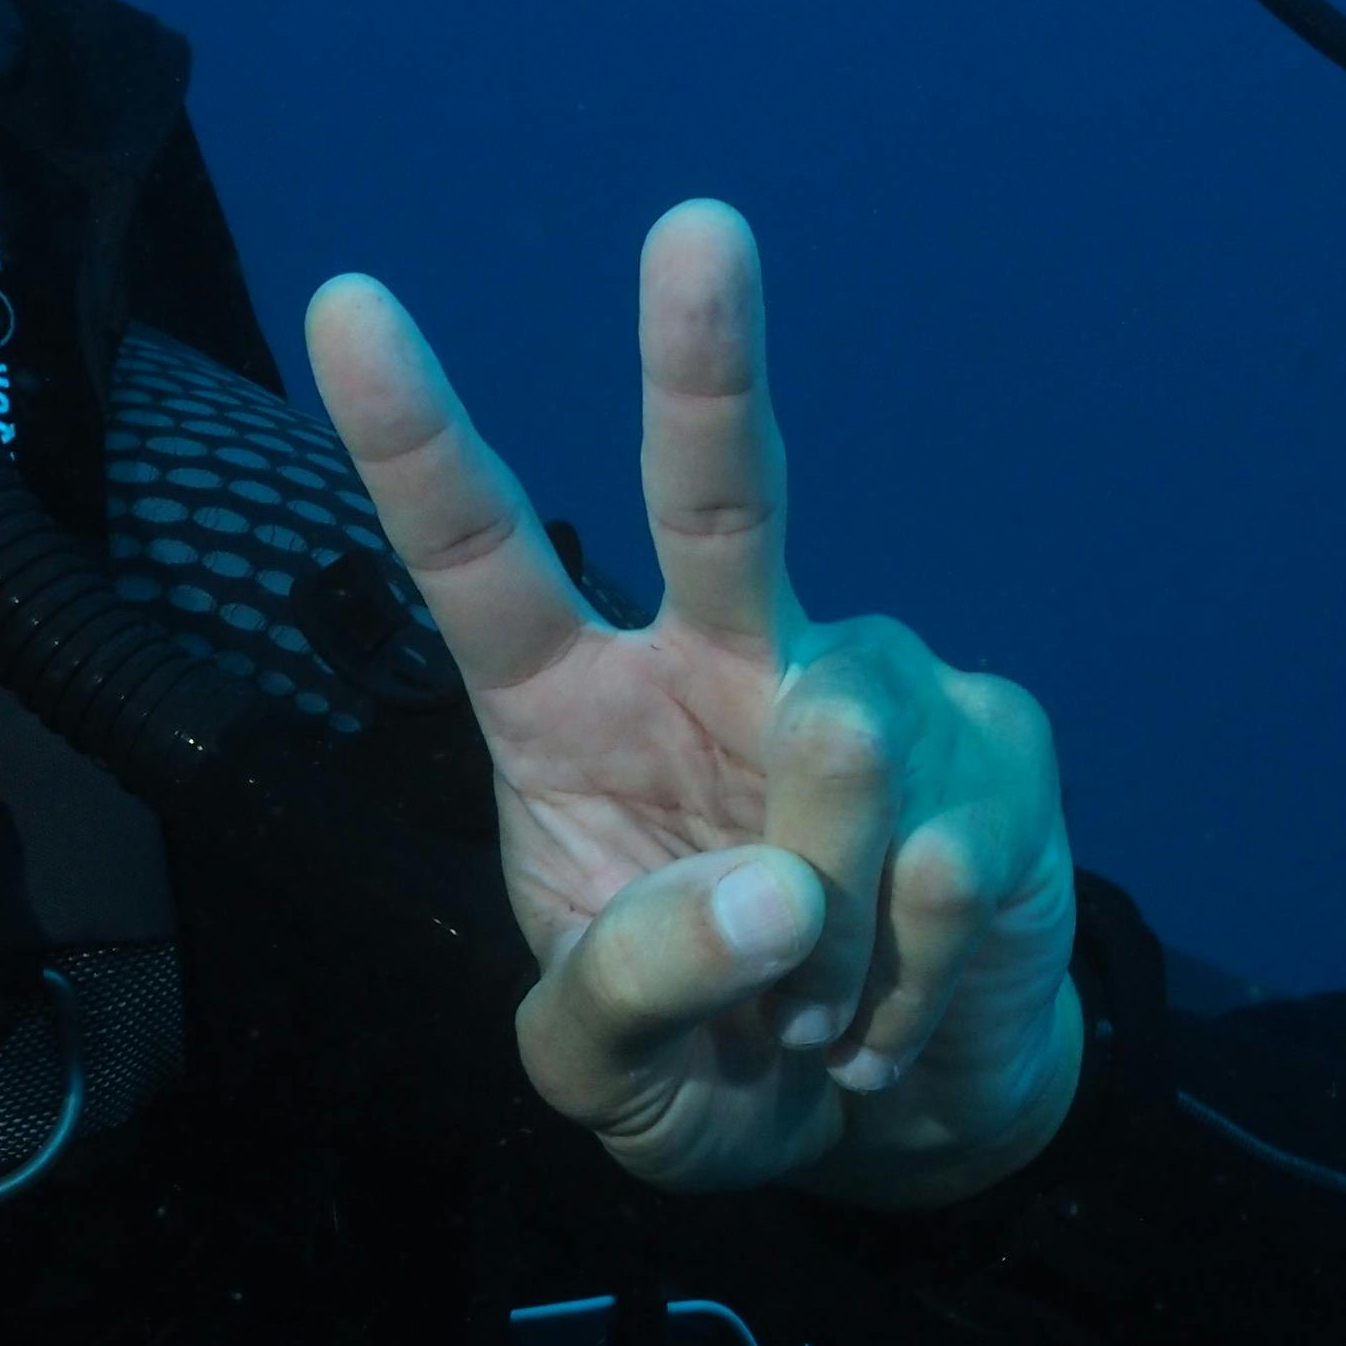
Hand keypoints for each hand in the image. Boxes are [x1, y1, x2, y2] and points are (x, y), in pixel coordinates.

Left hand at [304, 202, 1084, 1207]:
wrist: (903, 1116)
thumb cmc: (714, 1063)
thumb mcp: (606, 1083)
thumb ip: (629, 995)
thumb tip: (778, 895)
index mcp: (571, 709)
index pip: (478, 559)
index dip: (412, 440)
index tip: (346, 306)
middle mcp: (719, 656)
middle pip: (713, 493)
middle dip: (706, 359)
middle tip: (698, 229)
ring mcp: (874, 684)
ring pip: (843, 751)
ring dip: (826, 935)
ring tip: (811, 1013)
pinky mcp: (999, 742)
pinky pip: (946, 859)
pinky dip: (906, 984)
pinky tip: (889, 1012)